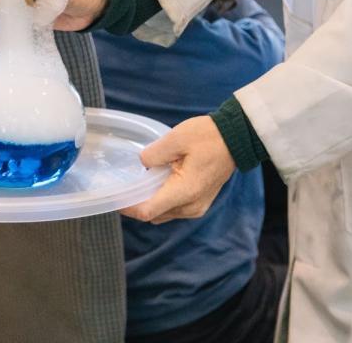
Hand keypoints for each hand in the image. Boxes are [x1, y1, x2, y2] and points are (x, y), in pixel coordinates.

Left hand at [121, 115, 235, 223]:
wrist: (236, 138)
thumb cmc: (208, 137)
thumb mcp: (176, 138)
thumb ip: (153, 154)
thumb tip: (141, 164)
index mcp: (184, 192)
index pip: (148, 212)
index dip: (128, 207)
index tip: (114, 196)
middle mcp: (190, 207)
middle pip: (154, 214)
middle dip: (137, 203)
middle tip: (124, 185)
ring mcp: (197, 207)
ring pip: (163, 213)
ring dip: (150, 201)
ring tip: (140, 181)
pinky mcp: (200, 202)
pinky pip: (174, 208)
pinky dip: (162, 199)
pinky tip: (157, 181)